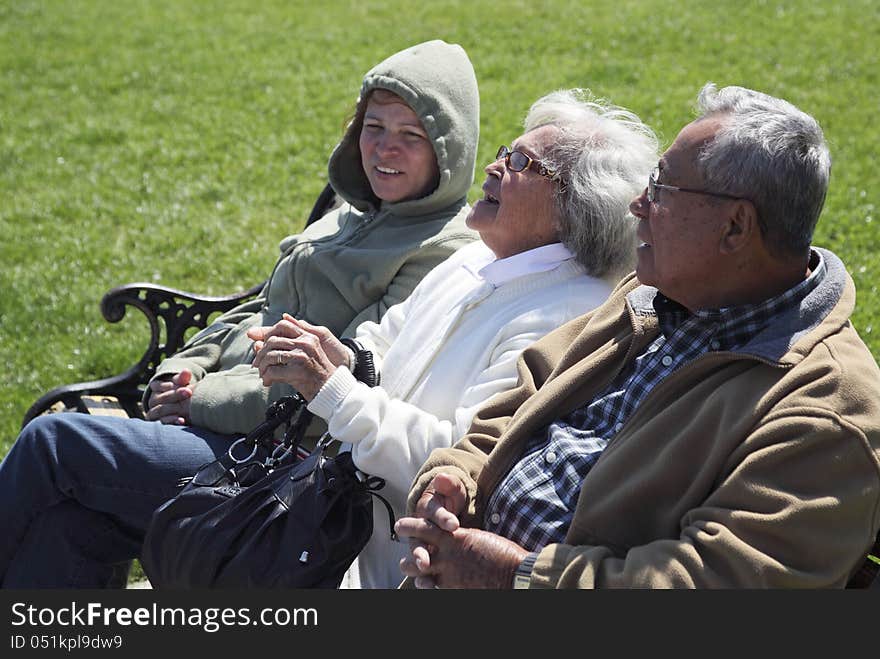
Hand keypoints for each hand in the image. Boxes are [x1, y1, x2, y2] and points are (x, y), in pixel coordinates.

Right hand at [145, 369, 194, 424]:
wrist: (180, 404)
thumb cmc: (180, 389)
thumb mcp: (180, 382)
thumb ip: (182, 378)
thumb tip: (186, 372)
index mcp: (155, 387)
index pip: (159, 385)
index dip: (171, 385)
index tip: (185, 386)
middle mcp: (153, 399)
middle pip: (161, 398)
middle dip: (175, 395)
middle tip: (189, 392)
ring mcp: (154, 411)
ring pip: (159, 410)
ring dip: (172, 410)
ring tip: (184, 408)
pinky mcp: (159, 421)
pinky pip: (163, 421)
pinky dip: (172, 421)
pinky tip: (182, 421)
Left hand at [247, 315, 339, 399]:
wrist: (331, 390)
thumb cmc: (315, 374)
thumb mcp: (304, 354)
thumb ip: (284, 346)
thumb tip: (255, 343)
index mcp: (308, 337)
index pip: (282, 325)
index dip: (267, 333)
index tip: (259, 345)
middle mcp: (306, 343)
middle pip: (272, 340)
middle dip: (261, 353)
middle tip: (257, 364)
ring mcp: (302, 356)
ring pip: (270, 355)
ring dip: (262, 366)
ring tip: (263, 374)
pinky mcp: (298, 371)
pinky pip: (273, 371)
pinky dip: (266, 377)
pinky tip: (268, 382)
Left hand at [395, 518, 528, 588]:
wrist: (514, 573)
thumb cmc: (502, 552)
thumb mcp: (478, 537)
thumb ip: (461, 538)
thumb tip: (454, 538)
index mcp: (454, 538)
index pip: (425, 530)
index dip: (410, 526)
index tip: (399, 525)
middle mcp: (447, 556)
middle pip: (416, 555)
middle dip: (408, 559)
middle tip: (402, 562)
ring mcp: (450, 576)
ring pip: (422, 579)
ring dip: (417, 579)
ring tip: (415, 581)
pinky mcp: (455, 591)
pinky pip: (437, 590)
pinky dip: (434, 589)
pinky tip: (431, 589)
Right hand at [397, 473, 466, 585]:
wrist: (451, 513)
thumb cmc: (450, 499)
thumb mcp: (453, 489)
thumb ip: (449, 484)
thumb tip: (441, 477)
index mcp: (427, 509)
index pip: (432, 513)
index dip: (443, 518)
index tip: (454, 524)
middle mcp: (421, 529)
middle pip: (417, 541)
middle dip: (420, 551)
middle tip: (425, 560)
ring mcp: (425, 546)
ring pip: (417, 557)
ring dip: (418, 565)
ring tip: (424, 572)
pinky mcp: (432, 559)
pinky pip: (426, 570)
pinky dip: (426, 579)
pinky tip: (430, 585)